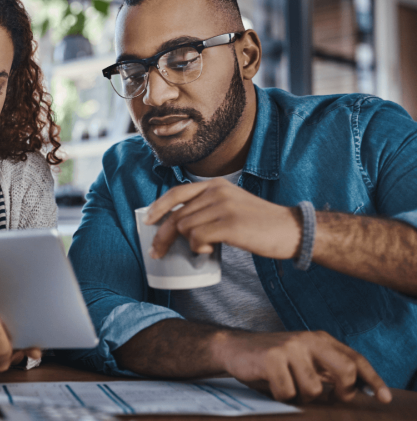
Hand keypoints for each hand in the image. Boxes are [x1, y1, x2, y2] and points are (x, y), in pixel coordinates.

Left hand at [146, 178, 300, 260]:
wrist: (291, 230)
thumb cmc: (260, 223)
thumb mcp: (231, 205)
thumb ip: (207, 207)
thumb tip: (179, 224)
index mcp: (216, 185)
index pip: (177, 193)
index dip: (158, 207)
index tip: (147, 221)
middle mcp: (217, 191)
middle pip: (177, 215)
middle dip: (163, 236)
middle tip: (157, 252)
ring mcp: (223, 207)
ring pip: (185, 227)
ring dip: (189, 243)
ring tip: (204, 249)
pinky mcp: (229, 224)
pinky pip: (197, 238)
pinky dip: (199, 249)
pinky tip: (209, 251)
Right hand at [217, 330, 391, 403]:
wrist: (232, 347)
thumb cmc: (271, 359)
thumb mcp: (302, 359)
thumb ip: (327, 369)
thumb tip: (358, 389)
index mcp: (319, 339)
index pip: (354, 358)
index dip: (372, 379)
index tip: (384, 397)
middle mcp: (308, 340)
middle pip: (344, 370)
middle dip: (342, 392)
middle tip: (332, 399)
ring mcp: (290, 348)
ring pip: (314, 389)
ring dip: (301, 397)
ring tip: (288, 388)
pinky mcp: (272, 359)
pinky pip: (288, 393)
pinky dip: (281, 397)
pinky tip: (271, 386)